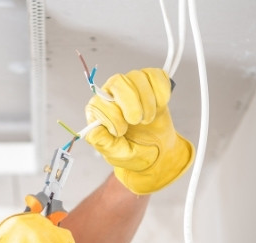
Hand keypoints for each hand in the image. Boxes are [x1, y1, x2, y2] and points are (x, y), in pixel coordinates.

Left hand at [85, 68, 194, 194]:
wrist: (157, 150)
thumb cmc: (134, 150)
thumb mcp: (117, 154)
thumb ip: (104, 144)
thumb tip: (93, 132)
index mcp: (98, 111)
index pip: (98, 102)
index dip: (112, 116)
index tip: (122, 132)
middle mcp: (112, 94)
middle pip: (117, 81)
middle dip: (131, 104)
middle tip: (138, 121)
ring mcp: (131, 85)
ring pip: (137, 77)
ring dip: (148, 101)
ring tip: (148, 119)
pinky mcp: (150, 82)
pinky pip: (155, 75)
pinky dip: (161, 90)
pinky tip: (160, 105)